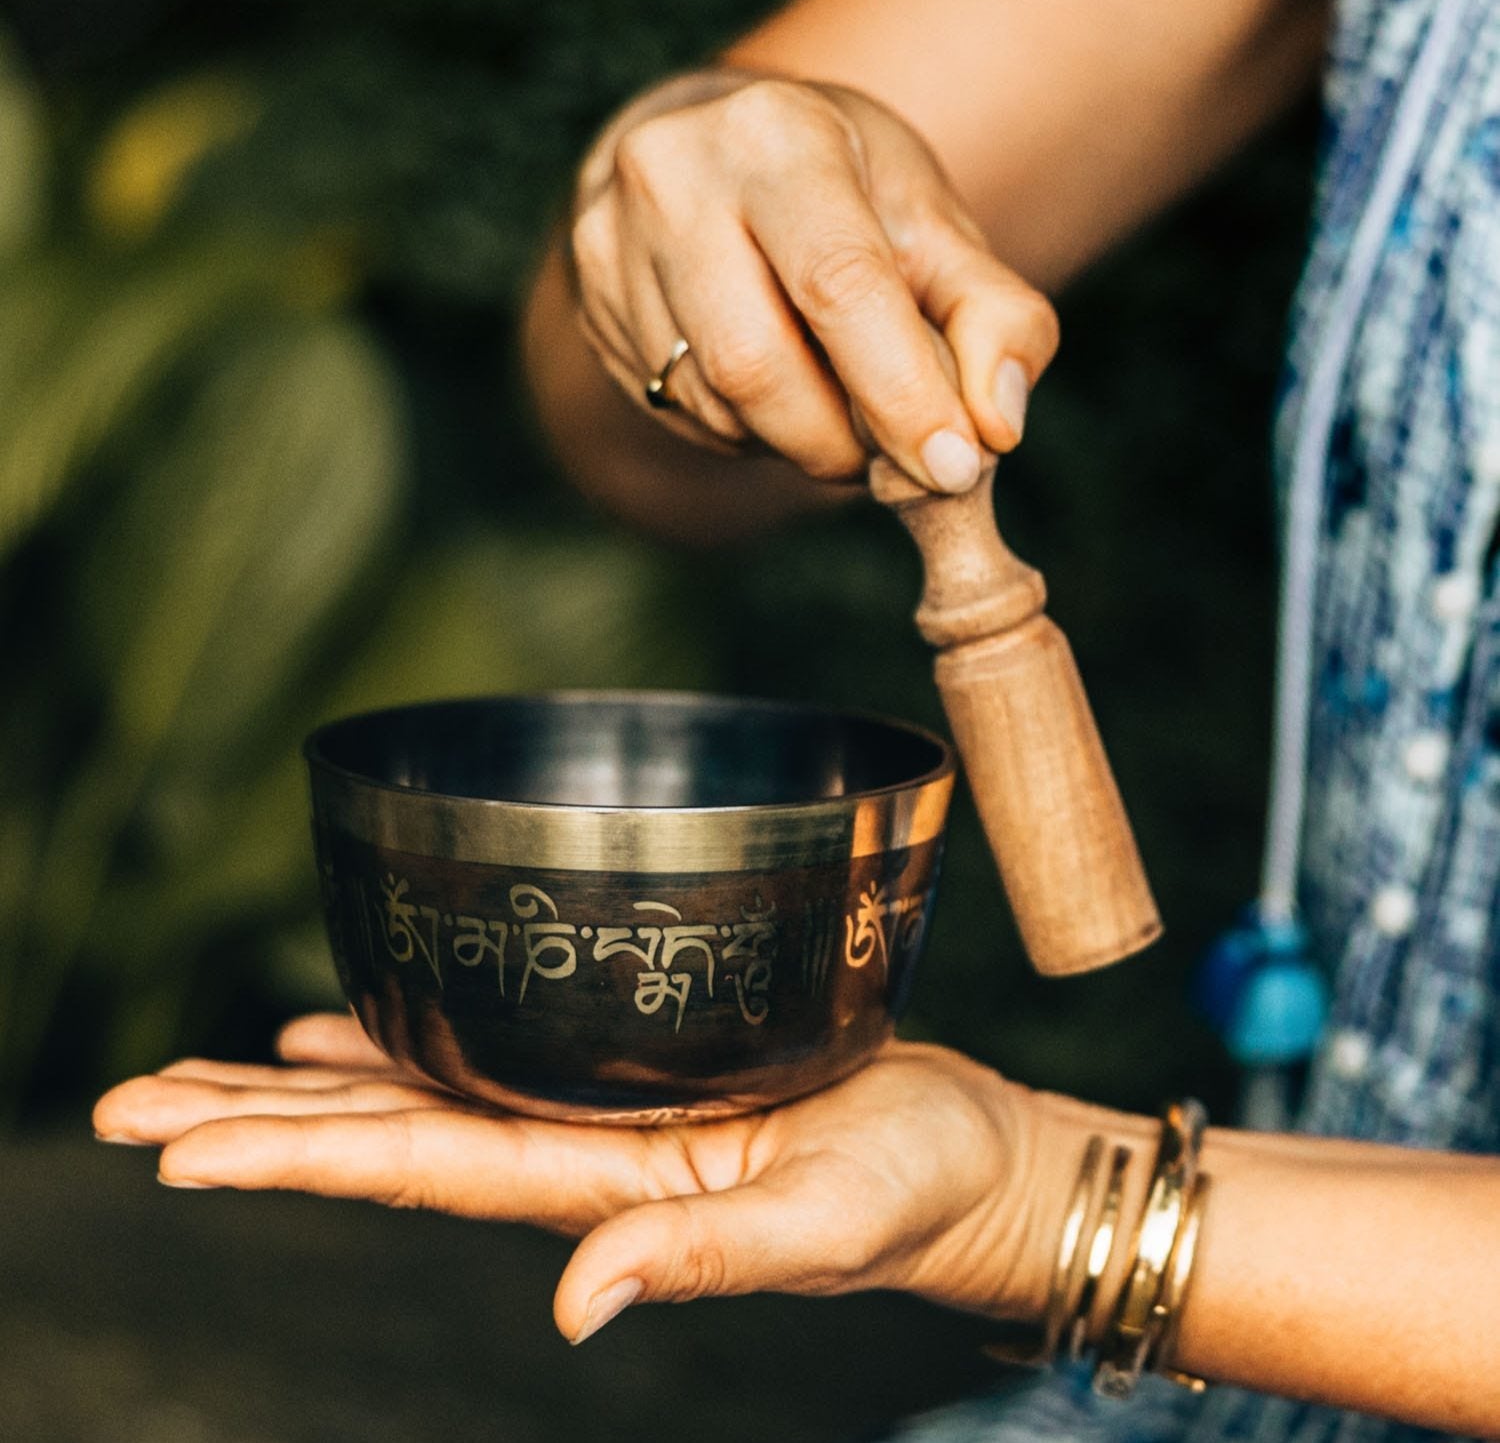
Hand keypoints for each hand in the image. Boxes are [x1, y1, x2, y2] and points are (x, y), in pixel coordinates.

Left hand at [93, 1014, 1052, 1343]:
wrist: (963, 1157)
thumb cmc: (914, 1188)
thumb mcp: (821, 1229)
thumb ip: (704, 1265)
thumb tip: (580, 1313)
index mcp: (604, 1189)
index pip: (420, 1170)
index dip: (295, 1158)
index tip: (172, 1152)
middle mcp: (575, 1152)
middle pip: (382, 1135)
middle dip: (249, 1124)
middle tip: (121, 1105)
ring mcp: (596, 1113)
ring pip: (419, 1093)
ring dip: (302, 1087)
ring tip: (193, 1074)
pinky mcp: (633, 1074)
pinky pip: (493, 1055)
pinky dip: (403, 1044)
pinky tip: (336, 1034)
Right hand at [569, 69, 1058, 492]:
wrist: (716, 162)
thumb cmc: (845, 199)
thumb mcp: (934, 229)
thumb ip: (993, 318)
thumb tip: (997, 425)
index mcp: (778, 134)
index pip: (839, 283)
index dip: (900, 392)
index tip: (951, 468)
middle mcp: (675, 176)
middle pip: (756, 364)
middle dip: (838, 439)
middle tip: (890, 461)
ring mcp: (613, 242)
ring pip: (714, 403)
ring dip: (795, 439)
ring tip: (836, 408)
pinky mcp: (590, 303)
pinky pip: (678, 411)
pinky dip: (747, 431)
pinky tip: (775, 392)